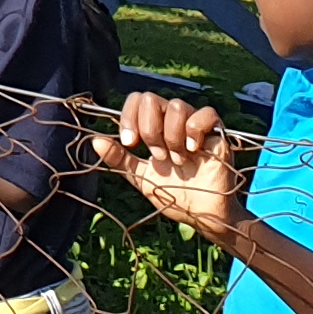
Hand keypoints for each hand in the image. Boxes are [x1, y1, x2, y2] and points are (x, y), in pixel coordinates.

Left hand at [96, 92, 246, 240]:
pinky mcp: (217, 133)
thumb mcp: (141, 177)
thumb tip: (95, 141)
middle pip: (151, 99)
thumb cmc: (174, 194)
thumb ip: (120, 159)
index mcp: (155, 126)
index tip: (129, 142)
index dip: (128, 117)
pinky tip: (193, 150)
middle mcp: (173, 120)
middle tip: (158, 156)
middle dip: (150, 130)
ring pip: (176, 106)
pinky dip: (194, 131)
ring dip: (171, 137)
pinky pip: (205, 113)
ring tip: (177, 160)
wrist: (202, 214)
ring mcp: (195, 125)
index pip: (136, 100)